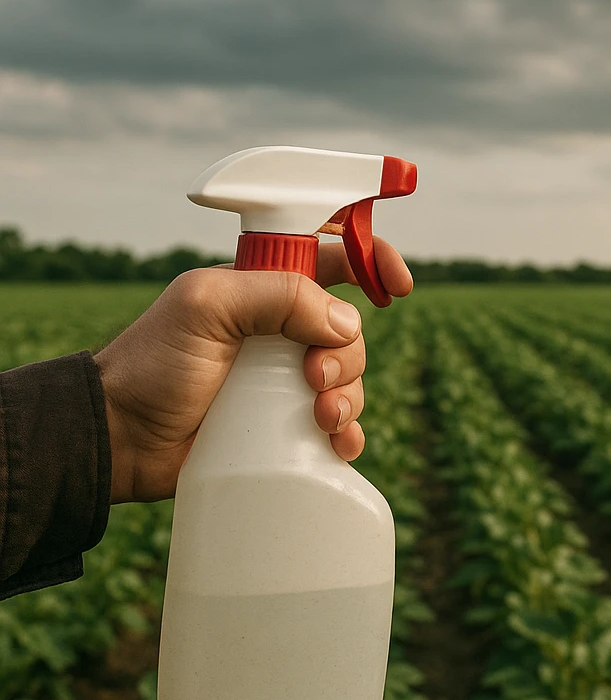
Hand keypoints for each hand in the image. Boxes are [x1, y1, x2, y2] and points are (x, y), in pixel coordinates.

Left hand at [94, 238, 412, 504]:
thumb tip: (344, 323)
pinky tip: (338, 444)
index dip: (371, 259)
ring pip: (349, 376)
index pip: (332, 255)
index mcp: (264, 285)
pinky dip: (348, 433)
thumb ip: (277, 296)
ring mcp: (283, 376)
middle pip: (349, 327)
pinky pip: (339, 423)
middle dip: (347, 352)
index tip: (397, 286)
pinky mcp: (283, 421)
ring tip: (319, 418)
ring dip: (349, 396)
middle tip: (312, 377)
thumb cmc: (152, 364)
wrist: (123, 437)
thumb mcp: (207, 308)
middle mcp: (280, 327)